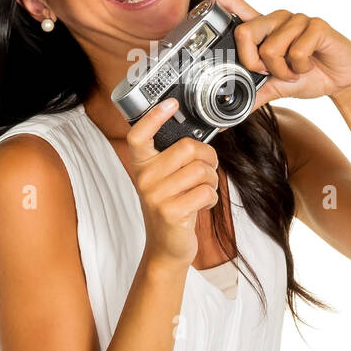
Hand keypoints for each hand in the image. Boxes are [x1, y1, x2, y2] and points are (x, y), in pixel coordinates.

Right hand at [123, 96, 220, 269]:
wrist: (166, 247)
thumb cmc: (172, 206)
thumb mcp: (166, 179)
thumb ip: (175, 158)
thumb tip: (200, 138)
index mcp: (141, 165)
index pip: (138, 135)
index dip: (153, 117)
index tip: (171, 103)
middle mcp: (144, 178)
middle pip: (187, 148)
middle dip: (208, 157)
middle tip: (207, 170)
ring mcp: (155, 196)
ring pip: (201, 170)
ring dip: (212, 180)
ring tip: (202, 190)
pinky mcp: (170, 212)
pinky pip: (206, 192)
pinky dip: (212, 198)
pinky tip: (201, 205)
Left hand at [188, 0, 350, 112]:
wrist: (343, 80)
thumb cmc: (308, 75)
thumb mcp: (273, 88)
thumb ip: (249, 95)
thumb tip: (223, 120)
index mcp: (265, 29)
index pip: (237, 6)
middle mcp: (278, 19)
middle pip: (245, 32)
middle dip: (253, 62)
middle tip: (270, 72)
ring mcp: (297, 20)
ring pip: (271, 48)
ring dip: (283, 71)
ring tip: (296, 70)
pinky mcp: (317, 26)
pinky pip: (296, 53)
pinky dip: (301, 69)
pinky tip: (310, 65)